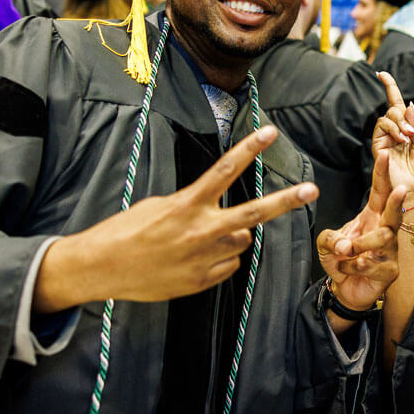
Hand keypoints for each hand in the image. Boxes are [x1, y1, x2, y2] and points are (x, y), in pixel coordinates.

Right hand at [35, 126, 317, 311]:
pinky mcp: (202, 281)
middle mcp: (201, 230)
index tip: (270, 132)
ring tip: (197, 241)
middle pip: (255, 213)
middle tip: (311, 190)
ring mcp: (205, 258)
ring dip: (230, 237)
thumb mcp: (158, 205)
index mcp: (187, 204)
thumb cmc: (126, 231)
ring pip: (240, 241)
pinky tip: (192, 260)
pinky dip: (219, 260)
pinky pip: (228, 265)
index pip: (225, 170)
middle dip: (286, 200)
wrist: (102, 267)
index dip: (250, 149)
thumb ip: (195, 206)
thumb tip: (220, 213)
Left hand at [318, 151, 406, 312]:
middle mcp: (385, 230)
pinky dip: (353, 266)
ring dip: (359, 244)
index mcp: (372, 216)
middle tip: (400, 189)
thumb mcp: (327, 243)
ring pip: (383, 239)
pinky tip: (346, 269)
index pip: (380, 191)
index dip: (382, 174)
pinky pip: (373, 263)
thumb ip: (331, 238)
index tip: (383, 155)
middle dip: (397, 201)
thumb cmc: (340, 259)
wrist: (345, 288)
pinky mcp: (391, 270)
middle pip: (395, 213)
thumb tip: (345, 245)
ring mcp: (391, 251)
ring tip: (344, 252)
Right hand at [372, 72, 413, 198]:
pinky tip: (401, 139)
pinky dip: (393, 128)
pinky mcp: (379, 141)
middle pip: (397, 103)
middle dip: (390, 85)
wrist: (413, 188)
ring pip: (390, 113)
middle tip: (388, 81)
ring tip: (408, 136)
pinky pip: (382, 124)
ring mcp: (389, 135)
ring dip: (400, 121)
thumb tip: (408, 106)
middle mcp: (403, 131)